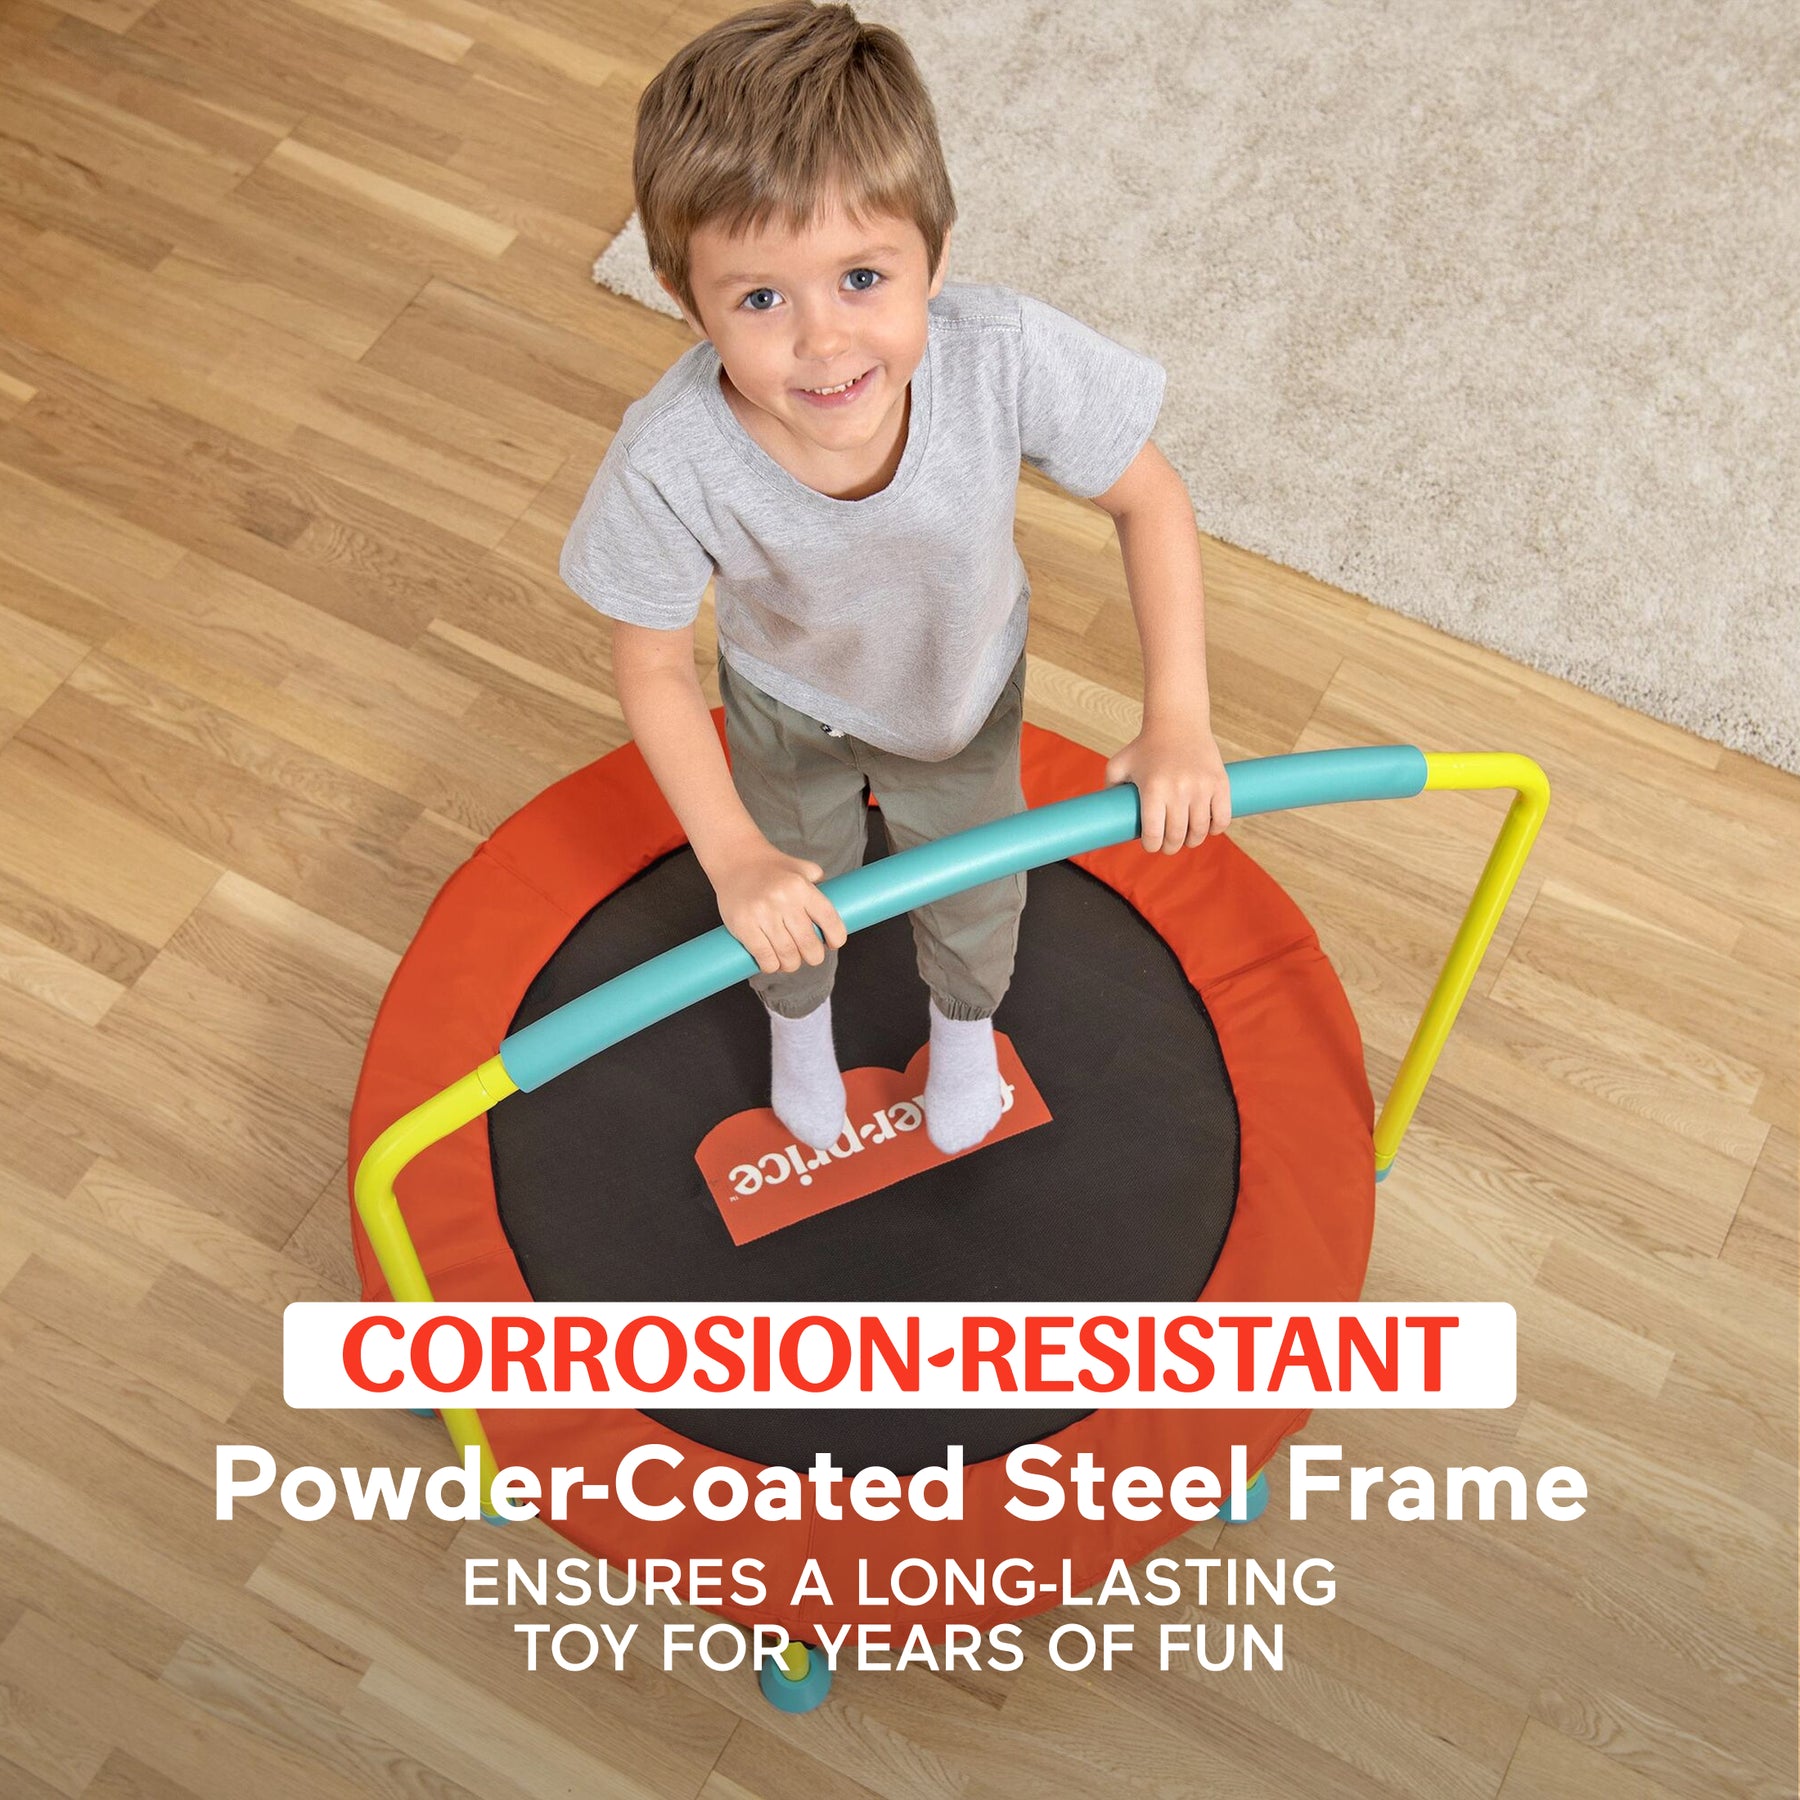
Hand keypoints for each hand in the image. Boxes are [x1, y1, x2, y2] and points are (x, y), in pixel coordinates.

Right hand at [708, 838, 848, 974]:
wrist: (735, 859)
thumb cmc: (771, 868)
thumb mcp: (799, 868)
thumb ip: (818, 881)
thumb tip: (837, 900)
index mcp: (802, 887)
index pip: (830, 920)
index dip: (836, 938)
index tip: (832, 943)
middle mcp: (784, 900)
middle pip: (809, 945)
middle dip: (813, 957)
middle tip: (809, 955)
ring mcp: (762, 914)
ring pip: (788, 955)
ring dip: (791, 965)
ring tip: (789, 961)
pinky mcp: (744, 926)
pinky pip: (765, 958)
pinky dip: (771, 966)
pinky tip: (772, 962)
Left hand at [1104, 720, 1231, 852]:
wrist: (1177, 722)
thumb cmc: (1145, 746)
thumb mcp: (1119, 764)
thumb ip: (1109, 789)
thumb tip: (1105, 816)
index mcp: (1152, 789)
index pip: (1153, 833)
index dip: (1151, 846)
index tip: (1151, 845)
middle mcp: (1178, 790)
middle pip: (1177, 836)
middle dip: (1170, 847)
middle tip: (1168, 846)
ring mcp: (1201, 787)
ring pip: (1200, 831)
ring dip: (1192, 841)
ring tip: (1187, 838)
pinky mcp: (1220, 783)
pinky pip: (1221, 818)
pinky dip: (1215, 829)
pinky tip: (1208, 828)